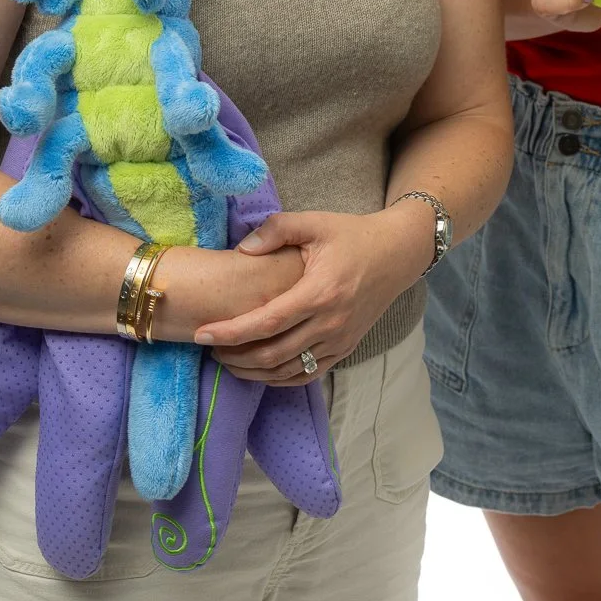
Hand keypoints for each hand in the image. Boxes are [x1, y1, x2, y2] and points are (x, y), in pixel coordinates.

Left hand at [192, 205, 431, 383]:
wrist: (397, 254)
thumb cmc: (352, 235)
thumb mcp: (315, 222)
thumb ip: (276, 229)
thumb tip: (241, 249)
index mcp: (320, 292)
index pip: (267, 322)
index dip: (231, 332)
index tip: (203, 334)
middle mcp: (331, 323)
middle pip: (273, 355)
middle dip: (235, 356)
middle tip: (210, 348)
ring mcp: (340, 340)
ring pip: (288, 371)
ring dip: (253, 372)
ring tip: (228, 360)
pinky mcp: (346, 348)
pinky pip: (308, 374)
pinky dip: (279, 378)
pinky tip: (259, 370)